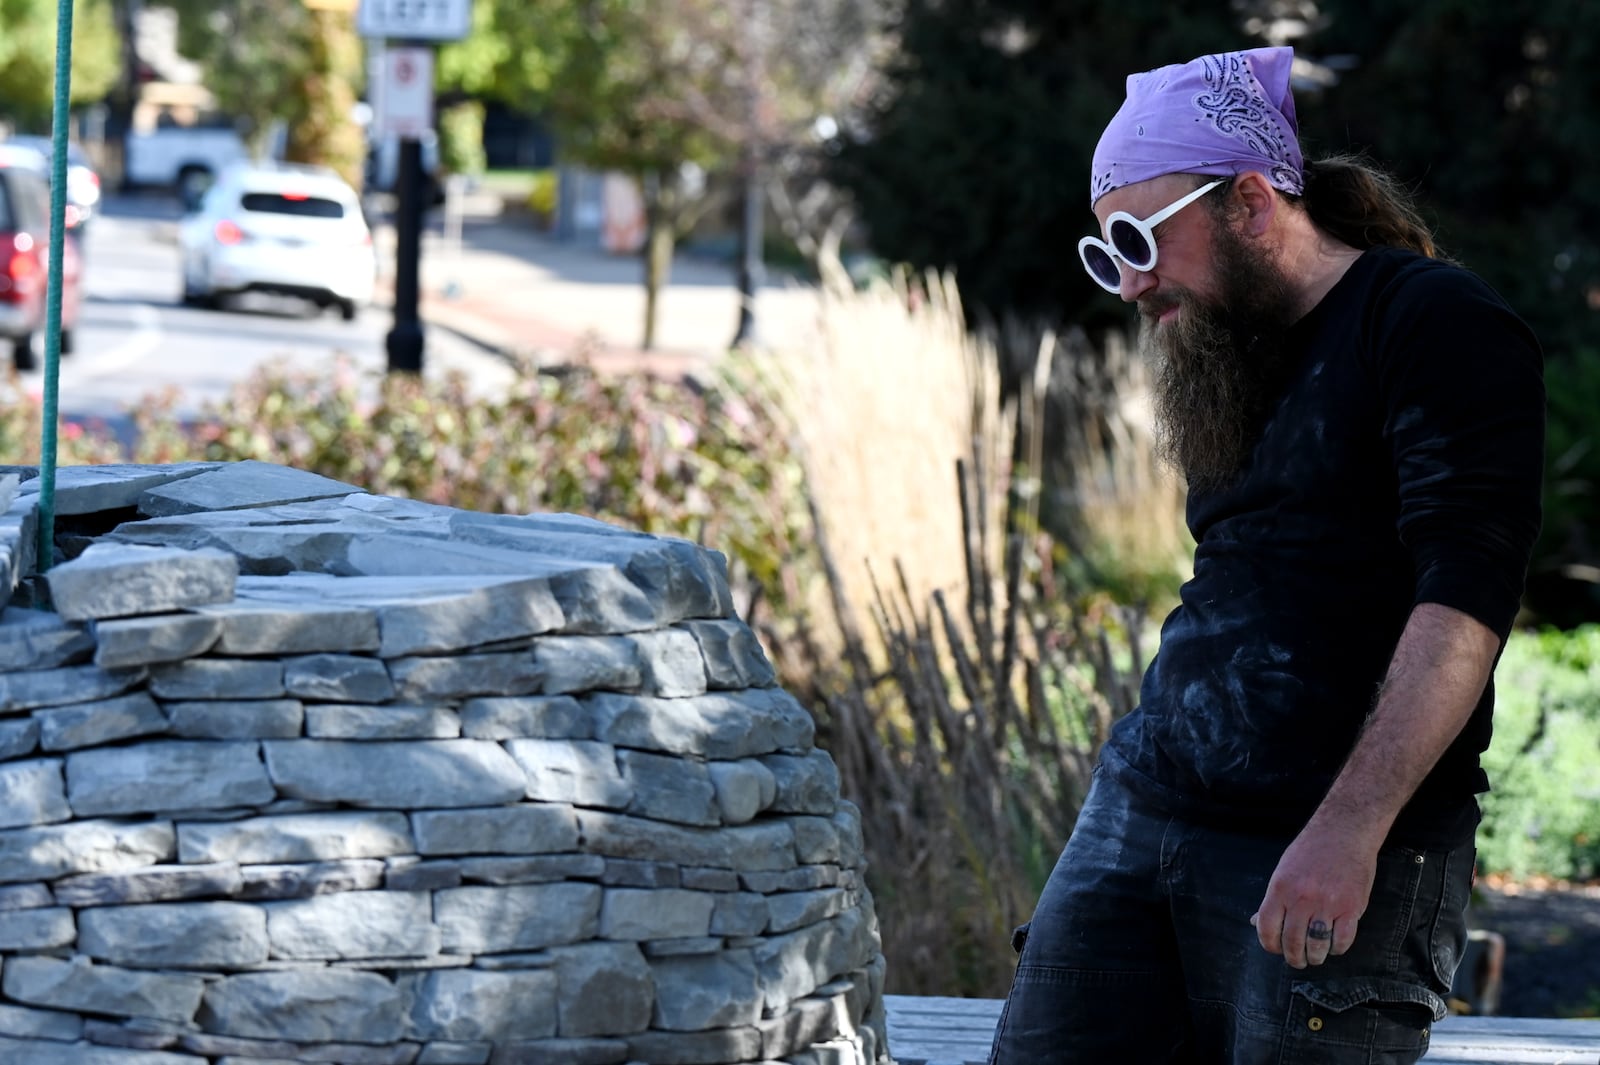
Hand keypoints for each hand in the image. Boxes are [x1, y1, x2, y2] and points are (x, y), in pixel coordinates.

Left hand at [1251, 822, 1377, 968]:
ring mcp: (1327, 904)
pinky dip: (1337, 949)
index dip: (1270, 946)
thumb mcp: (1283, 871)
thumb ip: (1273, 900)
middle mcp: (1301, 898)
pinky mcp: (1351, 907)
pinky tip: (1334, 945)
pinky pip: (1343, 940)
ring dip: (1316, 957)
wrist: (1344, 831)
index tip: (1276, 949)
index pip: (1267, 929)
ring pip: (1317, 946)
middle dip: (1294, 958)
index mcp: (1280, 889)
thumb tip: (1257, 922)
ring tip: (1316, 956)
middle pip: (1292, 942)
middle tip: (1298, 960)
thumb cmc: (1310, 850)